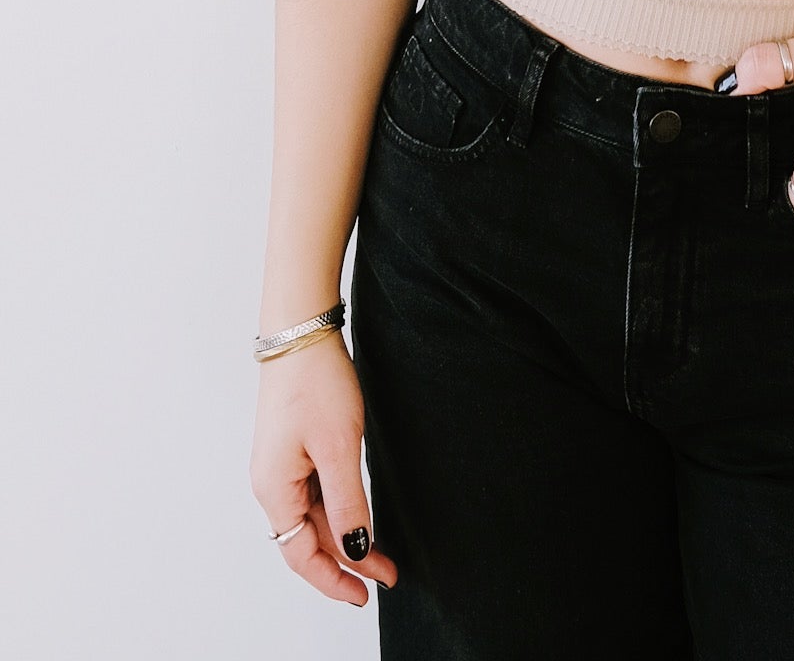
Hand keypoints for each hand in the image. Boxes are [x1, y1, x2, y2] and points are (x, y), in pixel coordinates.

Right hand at [249, 329, 398, 604]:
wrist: (301, 332)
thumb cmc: (314, 383)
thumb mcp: (338, 448)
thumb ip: (347, 503)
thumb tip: (356, 550)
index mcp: (274, 489)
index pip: (301, 555)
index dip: (334, 580)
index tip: (366, 595)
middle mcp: (272, 483)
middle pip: (308, 539)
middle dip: (348, 560)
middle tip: (388, 574)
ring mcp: (282, 465)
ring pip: (314, 517)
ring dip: (346, 535)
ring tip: (382, 551)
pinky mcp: (295, 448)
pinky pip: (316, 493)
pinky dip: (339, 509)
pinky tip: (360, 513)